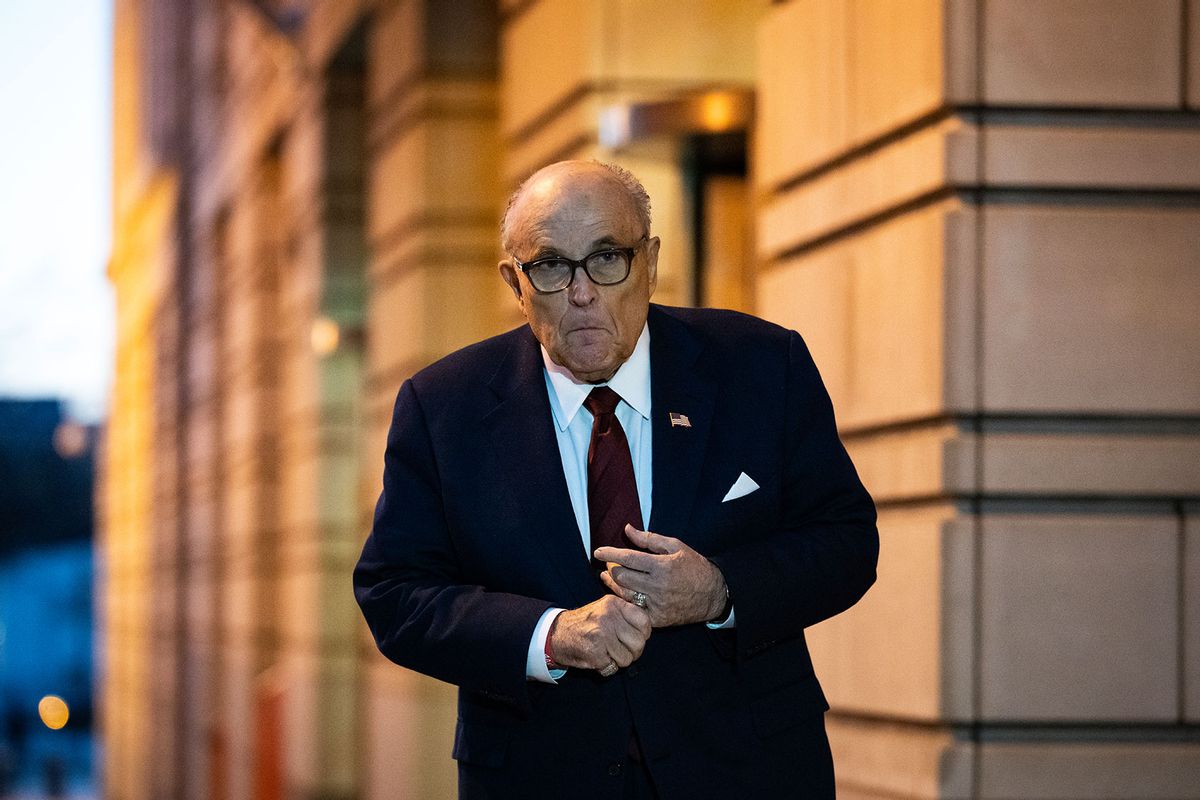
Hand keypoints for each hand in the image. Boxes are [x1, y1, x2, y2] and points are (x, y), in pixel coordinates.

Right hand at [549, 594, 651, 671]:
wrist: (557, 633)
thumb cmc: (586, 622)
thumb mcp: (605, 608)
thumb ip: (625, 613)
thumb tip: (647, 627)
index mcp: (613, 604)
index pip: (644, 621)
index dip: (643, 633)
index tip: (635, 636)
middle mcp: (608, 617)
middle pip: (639, 642)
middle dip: (633, 651)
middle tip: (623, 650)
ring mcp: (601, 635)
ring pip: (628, 657)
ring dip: (620, 661)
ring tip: (609, 654)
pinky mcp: (595, 652)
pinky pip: (614, 666)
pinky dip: (608, 667)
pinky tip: (599, 658)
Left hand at [595, 525, 727, 626]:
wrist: (713, 594)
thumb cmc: (694, 566)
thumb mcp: (675, 546)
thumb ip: (649, 539)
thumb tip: (627, 529)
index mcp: (662, 566)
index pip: (627, 558)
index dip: (609, 554)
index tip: (598, 551)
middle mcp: (658, 586)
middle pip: (622, 577)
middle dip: (611, 568)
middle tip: (608, 563)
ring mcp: (657, 604)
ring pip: (625, 594)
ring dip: (613, 584)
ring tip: (607, 576)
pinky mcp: (657, 619)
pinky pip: (633, 609)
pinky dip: (625, 599)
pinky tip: (620, 592)